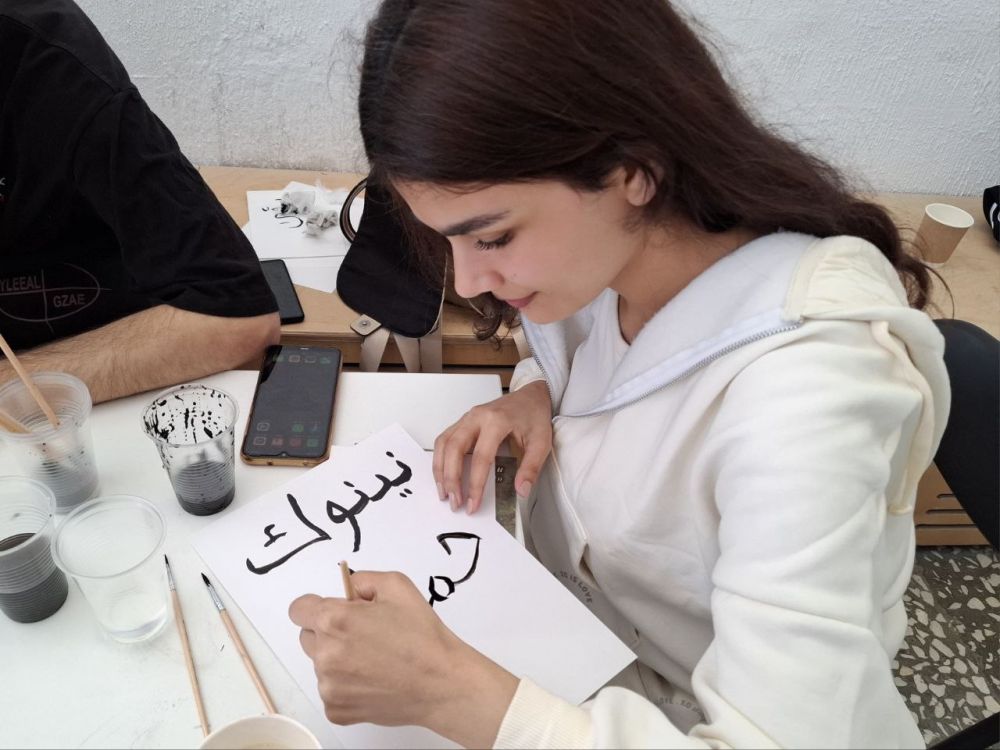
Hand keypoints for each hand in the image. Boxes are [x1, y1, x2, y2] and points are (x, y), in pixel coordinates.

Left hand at [289, 571, 517, 746]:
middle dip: (328, 632)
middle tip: (363, 635)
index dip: (316, 607)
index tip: (335, 612)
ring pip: (321, 665)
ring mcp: (329, 686)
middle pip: (308, 637)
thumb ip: (361, 580)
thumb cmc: (422, 635)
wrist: (441, 683)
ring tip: (374, 659)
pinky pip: (331, 690)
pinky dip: (347, 685)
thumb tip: (346, 590)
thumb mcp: (397, 585)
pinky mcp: (336, 709)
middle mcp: (325, 654)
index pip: (298, 610)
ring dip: (338, 659)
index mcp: (335, 620)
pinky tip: (374, 679)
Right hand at [434, 380, 551, 513]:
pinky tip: (443, 475)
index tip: (473, 504)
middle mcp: (477, 417)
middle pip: (454, 449)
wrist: (530, 396)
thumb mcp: (541, 442)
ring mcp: (467, 417)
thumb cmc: (534, 416)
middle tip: (454, 502)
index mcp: (497, 420)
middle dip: (451, 479)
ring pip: (444, 443)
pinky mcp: (463, 421)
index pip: (481, 457)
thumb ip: (531, 467)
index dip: (475, 484)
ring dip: (440, 470)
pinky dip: (440, 459)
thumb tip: (521, 490)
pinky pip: (444, 439)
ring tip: (444, 493)